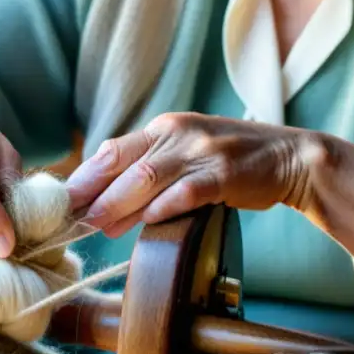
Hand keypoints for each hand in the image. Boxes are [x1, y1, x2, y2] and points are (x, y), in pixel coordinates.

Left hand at [66, 112, 322, 236]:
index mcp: (165, 128)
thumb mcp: (188, 153)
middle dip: (94, 192)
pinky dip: (165, 206)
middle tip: (72, 218)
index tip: (63, 201)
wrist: (291, 157)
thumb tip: (105, 204)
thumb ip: (152, 170)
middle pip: (125, 163)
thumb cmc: (234, 162)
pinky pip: (188, 190)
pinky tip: (148, 222)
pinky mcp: (226, 172)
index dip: (85, 176)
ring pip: (149, 177)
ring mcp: (203, 151)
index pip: (114, 150)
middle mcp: (179, 133)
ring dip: (120, 203)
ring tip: (99, 225)